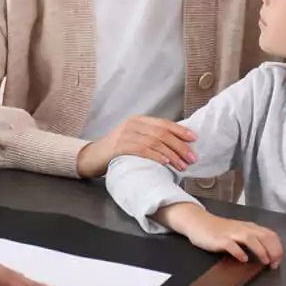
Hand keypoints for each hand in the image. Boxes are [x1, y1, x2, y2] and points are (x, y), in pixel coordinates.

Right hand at [76, 116, 197, 178]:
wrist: (91, 157)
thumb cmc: (115, 151)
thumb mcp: (134, 140)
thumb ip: (151, 139)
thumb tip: (176, 147)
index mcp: (138, 120)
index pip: (164, 123)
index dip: (180, 131)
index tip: (194, 139)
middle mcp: (132, 124)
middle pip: (162, 133)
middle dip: (180, 146)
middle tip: (192, 158)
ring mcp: (125, 134)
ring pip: (155, 142)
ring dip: (172, 154)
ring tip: (182, 165)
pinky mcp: (119, 146)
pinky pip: (142, 149)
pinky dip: (156, 155)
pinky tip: (165, 162)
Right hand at [157, 203, 282, 267]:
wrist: (198, 222)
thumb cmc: (220, 230)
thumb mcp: (239, 232)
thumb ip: (252, 240)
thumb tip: (267, 254)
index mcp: (250, 228)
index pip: (270, 235)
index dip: (277, 248)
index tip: (278, 261)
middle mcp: (243, 229)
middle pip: (264, 237)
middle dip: (273, 251)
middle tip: (274, 265)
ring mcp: (231, 233)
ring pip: (251, 239)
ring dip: (260, 250)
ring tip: (264, 262)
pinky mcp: (220, 239)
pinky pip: (231, 245)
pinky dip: (239, 252)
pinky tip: (243, 259)